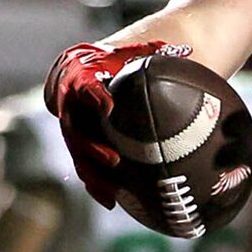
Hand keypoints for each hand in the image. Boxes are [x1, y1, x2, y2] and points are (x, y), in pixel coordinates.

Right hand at [45, 39, 189, 207]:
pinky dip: (96, 184)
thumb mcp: (136, 52)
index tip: (109, 107)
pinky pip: (84, 165)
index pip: (83, 86)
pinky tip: (112, 201)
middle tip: (114, 161)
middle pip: (73, 128)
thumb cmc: (122, 57)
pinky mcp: (79, 142)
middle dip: (91, 148)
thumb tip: (182, 50)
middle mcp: (69, 100)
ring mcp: (72, 123)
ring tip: (113, 192)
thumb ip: (153, 52)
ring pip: (77, 152)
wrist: (98, 65)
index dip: (93, 96)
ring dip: (93, 173)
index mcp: (80, 73)